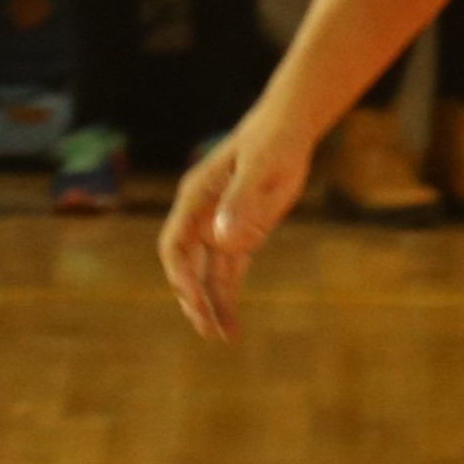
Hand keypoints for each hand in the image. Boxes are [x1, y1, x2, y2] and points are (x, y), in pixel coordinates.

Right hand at [159, 101, 317, 342]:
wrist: (288, 128)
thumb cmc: (273, 141)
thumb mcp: (262, 167)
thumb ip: (243, 200)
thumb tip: (222, 239)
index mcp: (196, 198)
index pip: (175, 245)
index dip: (181, 275)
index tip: (195, 300)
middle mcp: (201, 217)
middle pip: (187, 267)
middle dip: (195, 300)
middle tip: (209, 331)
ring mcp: (219, 227)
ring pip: (207, 274)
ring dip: (212, 305)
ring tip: (223, 336)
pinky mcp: (241, 234)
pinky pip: (228, 272)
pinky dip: (228, 296)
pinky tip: (232, 323)